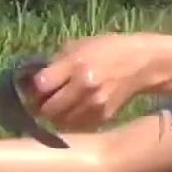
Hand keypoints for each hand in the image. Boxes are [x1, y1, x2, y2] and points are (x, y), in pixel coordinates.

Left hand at [27, 32, 167, 131]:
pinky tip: (72, 111)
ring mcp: (94, 105)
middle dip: (39, 107)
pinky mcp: (103, 117)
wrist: (141, 63)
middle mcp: (84, 87)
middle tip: (39, 103)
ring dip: (54, 116)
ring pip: (60, 121)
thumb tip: (32, 79)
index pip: (40, 85)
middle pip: (47, 109)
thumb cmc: (107, 49)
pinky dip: (70, 121)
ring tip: (56, 107)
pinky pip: (76, 126)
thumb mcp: (79, 45)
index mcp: (76, 65)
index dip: (31, 89)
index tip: (30, 89)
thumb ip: (56, 62)